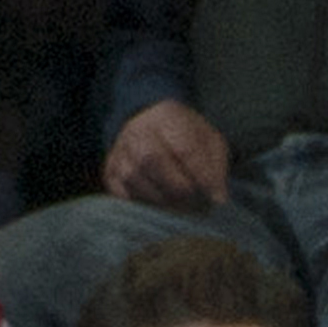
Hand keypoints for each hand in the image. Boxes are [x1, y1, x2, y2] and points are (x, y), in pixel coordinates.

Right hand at [104, 97, 231, 208]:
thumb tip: (218, 198)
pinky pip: (122, 195)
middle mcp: (137, 131)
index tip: (215, 197)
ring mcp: (120, 152)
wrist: (147, 124)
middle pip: (153, 160)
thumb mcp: (208, 141)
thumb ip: (216, 167)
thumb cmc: (184, 136)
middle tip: (196, 204)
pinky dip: (142, 207)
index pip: (184, 148)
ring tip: (181, 209)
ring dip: (162, 201)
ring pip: (135, 179)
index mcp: (167, 117)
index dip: (201, 176)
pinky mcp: (110, 173)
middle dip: (179, 188)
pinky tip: (159, 209)